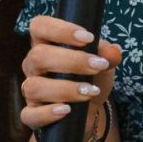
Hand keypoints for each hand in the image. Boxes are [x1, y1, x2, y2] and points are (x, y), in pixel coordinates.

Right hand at [19, 15, 120, 132]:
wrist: (89, 111)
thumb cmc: (91, 78)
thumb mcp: (103, 63)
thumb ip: (108, 55)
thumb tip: (112, 52)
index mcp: (46, 44)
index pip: (40, 26)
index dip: (60, 29)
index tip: (88, 37)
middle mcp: (34, 65)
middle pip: (38, 56)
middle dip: (72, 61)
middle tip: (98, 66)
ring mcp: (30, 91)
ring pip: (34, 86)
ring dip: (65, 89)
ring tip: (90, 91)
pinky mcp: (32, 114)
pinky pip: (30, 115)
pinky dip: (48, 113)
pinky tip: (67, 110)